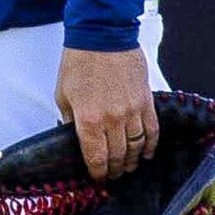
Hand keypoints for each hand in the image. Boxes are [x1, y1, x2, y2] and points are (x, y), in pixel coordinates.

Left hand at [55, 47, 158, 182]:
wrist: (102, 36)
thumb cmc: (78, 63)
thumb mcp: (62, 94)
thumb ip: (68, 119)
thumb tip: (72, 137)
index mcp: (88, 120)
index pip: (96, 158)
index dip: (98, 173)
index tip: (98, 178)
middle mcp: (112, 120)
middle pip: (118, 156)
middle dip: (114, 169)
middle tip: (112, 175)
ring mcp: (132, 111)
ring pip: (136, 146)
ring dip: (132, 160)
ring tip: (128, 166)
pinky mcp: (146, 102)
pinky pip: (152, 130)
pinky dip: (150, 145)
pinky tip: (146, 153)